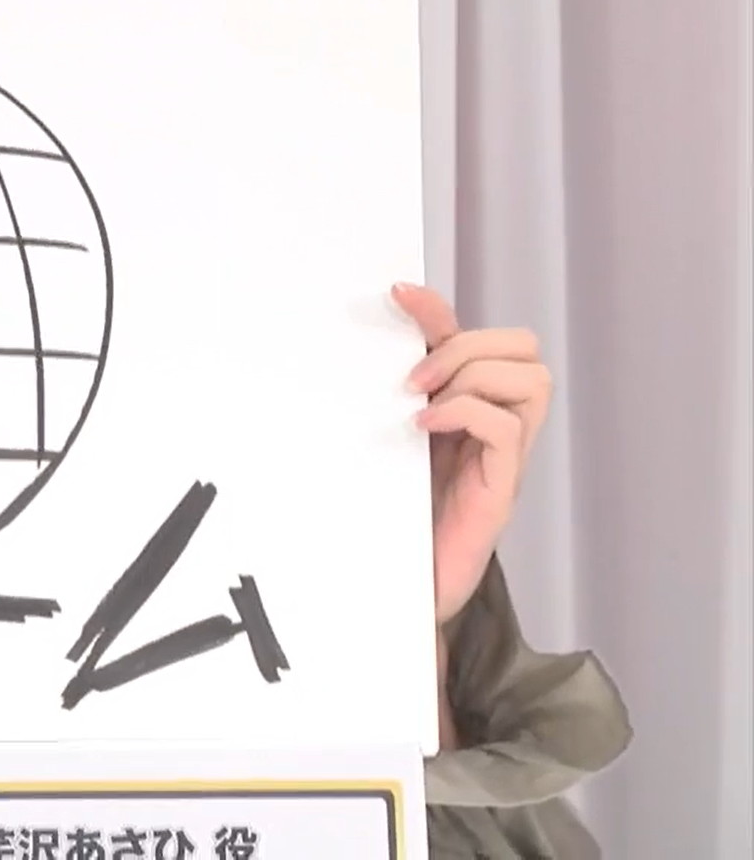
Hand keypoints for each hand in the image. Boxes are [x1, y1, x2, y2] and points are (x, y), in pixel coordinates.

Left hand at [393, 284, 550, 622]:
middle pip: (522, 348)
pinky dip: (468, 413)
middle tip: (413, 378)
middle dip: (468, 344)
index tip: (396, 293)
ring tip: (422, 402)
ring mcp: (502, 460)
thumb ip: (382, 403)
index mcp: (463, 411)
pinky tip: (425, 429)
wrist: (393, 596)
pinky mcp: (500, 491)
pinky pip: (507, 427)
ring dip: (473, 375)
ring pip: (531, 379)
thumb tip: (357, 349)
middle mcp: (493, 430)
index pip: (474, 337)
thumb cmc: (385, 522)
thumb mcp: (379, 445)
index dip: (440, 310)